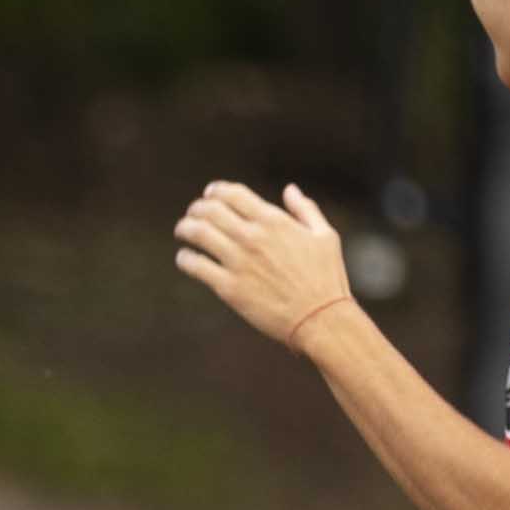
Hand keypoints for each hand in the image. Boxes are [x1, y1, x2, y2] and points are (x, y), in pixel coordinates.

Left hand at [174, 179, 364, 351]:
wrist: (321, 319)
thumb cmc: (327, 279)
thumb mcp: (325, 236)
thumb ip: (305, 210)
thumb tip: (289, 189)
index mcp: (274, 221)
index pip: (233, 194)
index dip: (216, 190)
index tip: (209, 194)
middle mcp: (253, 237)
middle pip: (210, 210)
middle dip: (197, 208)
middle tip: (193, 214)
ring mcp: (239, 262)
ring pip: (198, 233)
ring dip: (185, 228)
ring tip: (182, 231)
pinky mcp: (229, 288)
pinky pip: (195, 266)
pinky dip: (185, 259)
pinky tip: (185, 259)